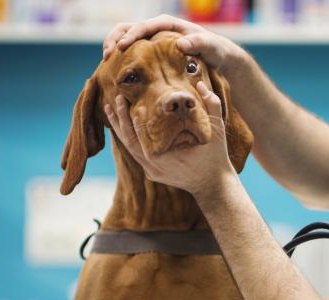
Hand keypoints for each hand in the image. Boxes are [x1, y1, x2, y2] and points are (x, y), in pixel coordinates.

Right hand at [102, 14, 244, 73]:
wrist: (217, 57)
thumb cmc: (215, 51)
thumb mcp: (210, 47)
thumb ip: (198, 44)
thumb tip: (181, 43)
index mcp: (167, 24)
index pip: (144, 26)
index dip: (131, 36)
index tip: (121, 47)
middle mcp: (157, 29)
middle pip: (128, 28)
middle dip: (114, 39)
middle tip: (106, 56)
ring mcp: (152, 40)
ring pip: (125, 38)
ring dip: (113, 48)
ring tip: (106, 63)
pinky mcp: (151, 51)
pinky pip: (131, 51)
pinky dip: (120, 58)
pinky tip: (115, 71)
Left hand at [104, 81, 236, 198]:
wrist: (212, 185)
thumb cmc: (215, 157)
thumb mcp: (218, 132)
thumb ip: (212, 105)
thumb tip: (199, 84)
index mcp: (167, 157)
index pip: (142, 136)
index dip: (132, 119)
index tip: (128, 102)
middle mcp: (154, 167)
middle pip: (129, 142)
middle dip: (120, 120)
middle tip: (115, 99)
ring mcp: (151, 172)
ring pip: (129, 148)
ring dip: (120, 128)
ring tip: (111, 110)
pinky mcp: (151, 173)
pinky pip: (135, 154)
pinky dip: (128, 138)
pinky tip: (122, 125)